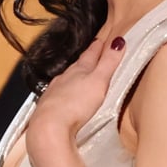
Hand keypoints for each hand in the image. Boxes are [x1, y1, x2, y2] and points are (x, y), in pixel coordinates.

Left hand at [27, 35, 124, 160]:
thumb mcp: (98, 81)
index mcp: (78, 71)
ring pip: (66, 79)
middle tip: (93, 51)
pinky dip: (66, 91)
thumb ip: (108, 62)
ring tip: (81, 73)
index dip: (97, 47)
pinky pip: (59, 94)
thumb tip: (117, 41)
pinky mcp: (50, 108)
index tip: (102, 40)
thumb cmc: (75, 104)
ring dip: (75, 75)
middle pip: (77, 65)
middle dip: (86, 58)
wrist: (49, 126)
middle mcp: (64, 79)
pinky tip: (67, 96)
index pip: (90, 55)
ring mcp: (55, 93)